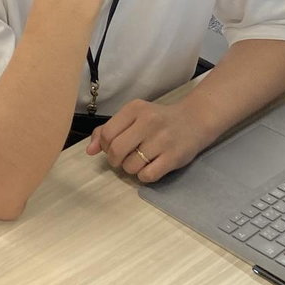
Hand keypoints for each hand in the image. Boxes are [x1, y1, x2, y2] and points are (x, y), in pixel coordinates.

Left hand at [86, 100, 210, 182]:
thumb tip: (90, 150)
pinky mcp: (173, 158)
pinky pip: (147, 176)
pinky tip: (152, 166)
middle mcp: (149, 122)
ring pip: (130, 166)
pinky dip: (144, 176)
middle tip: (124, 158)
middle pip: (116, 151)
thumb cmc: (158, 120)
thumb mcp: (133, 117)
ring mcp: (162, 140)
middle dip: (115, 160)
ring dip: (131, 168)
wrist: (194, 121)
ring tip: (141, 160)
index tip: (115, 147)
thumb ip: (108, 130)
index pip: (107, 134)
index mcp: (135, 109)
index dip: (106, 146)